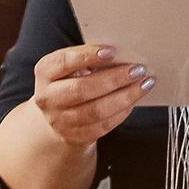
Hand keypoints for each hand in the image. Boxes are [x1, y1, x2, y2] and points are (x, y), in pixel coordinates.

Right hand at [30, 44, 151, 146]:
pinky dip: (122, 112)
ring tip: (144, 85)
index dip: (88, 56)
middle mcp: (47, 97)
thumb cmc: (71, 80)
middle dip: (114, 78)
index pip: (65, 62)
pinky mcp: (74, 136)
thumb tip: (125, 55)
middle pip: (82, 89)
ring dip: (125, 97)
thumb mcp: (72, 66)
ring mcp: (59, 120)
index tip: (113, 51)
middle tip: (138, 69)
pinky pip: (103, 126)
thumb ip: (91, 59)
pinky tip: (133, 101)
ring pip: (96, 110)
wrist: (58, 114)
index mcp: (45, 72)